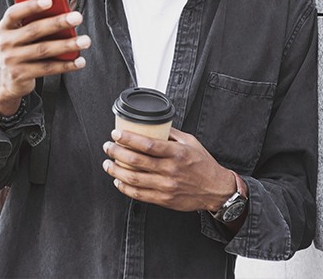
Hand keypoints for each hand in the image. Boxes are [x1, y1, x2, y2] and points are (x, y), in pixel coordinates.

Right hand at [0, 0, 90, 114]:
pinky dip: (66, 65)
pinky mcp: (20, 75)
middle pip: (34, 30)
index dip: (31, 6)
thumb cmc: (21, 47)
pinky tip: (80, 61)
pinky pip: (47, 68)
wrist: (7, 79)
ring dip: (67, 45)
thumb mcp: (21, 33)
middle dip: (58, 23)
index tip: (50, 0)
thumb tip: (64, 12)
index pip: (15, 12)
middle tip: (77, 17)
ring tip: (85, 40)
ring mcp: (11, 60)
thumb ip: (35, 21)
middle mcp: (6, 42)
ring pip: (43, 50)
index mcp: (6, 26)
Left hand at [102, 127, 234, 211]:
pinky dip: (125, 187)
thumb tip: (152, 123)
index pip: (147, 144)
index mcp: (176, 153)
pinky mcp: (164, 200)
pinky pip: (139, 195)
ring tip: (108, 163)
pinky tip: (118, 180)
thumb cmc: (202, 163)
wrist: (215, 189)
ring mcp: (166, 186)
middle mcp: (170, 170)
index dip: (128, 139)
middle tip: (108, 146)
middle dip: (117, 152)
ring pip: (134, 179)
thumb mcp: (190, 141)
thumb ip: (171, 133)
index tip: (116, 134)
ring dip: (116, 171)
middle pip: (136, 161)